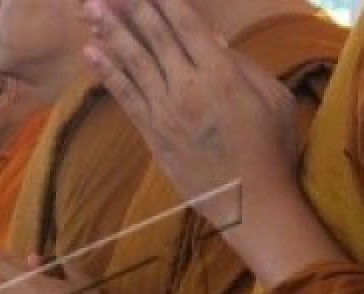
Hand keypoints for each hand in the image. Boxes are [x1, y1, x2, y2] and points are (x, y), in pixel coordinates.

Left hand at [83, 0, 301, 226]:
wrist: (251, 203)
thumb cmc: (272, 150)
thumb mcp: (273, 98)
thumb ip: (242, 65)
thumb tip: (213, 38)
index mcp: (222, 73)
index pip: (187, 24)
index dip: (166, 1)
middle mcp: (188, 86)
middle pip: (154, 37)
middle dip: (131, 7)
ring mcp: (166, 111)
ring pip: (134, 62)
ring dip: (111, 32)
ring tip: (90, 8)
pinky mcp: (153, 134)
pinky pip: (125, 96)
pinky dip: (107, 73)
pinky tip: (91, 53)